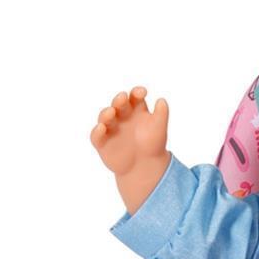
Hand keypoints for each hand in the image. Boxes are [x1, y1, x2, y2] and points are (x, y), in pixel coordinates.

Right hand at [90, 86, 171, 213]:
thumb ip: (161, 114)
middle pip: (118, 104)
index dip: (136, 92)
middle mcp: (122, 116)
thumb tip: (162, 100)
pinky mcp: (102, 142)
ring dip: (106, 113)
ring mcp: (111, 128)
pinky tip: (102, 128)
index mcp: (136, 110)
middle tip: (123, 98)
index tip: (142, 92)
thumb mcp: (159, 128)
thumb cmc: (153, 144)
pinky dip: (97, 131)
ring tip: (112, 112)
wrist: (146, 166)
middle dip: (119, 100)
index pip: (134, 97)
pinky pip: (97, 136)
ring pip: (105, 117)